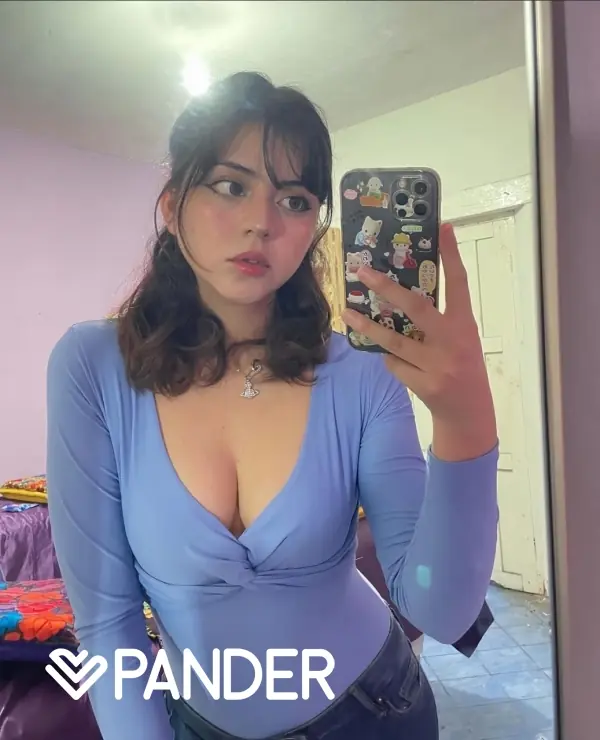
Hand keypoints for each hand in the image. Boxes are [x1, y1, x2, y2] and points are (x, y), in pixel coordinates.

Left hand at [342, 223, 496, 460]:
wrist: (469, 412)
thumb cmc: (462, 366)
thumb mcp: (460, 338)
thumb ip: (439, 319)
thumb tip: (398, 294)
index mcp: (465, 324)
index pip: (458, 284)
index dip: (452, 255)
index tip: (444, 227)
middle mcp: (453, 341)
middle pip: (416, 307)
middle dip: (387, 287)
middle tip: (363, 271)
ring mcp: (438, 364)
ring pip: (394, 340)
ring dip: (368, 326)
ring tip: (347, 312)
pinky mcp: (423, 384)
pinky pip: (394, 363)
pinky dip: (390, 359)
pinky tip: (396, 361)